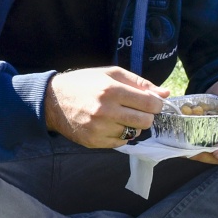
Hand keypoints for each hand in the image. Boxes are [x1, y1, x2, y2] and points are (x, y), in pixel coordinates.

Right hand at [43, 66, 169, 147]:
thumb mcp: (110, 74)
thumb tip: (165, 94)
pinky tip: (110, 124)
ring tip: (120, 116)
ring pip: (134, 133)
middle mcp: (105, 111)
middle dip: (146, 115)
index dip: (156, 104)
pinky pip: (121, 143)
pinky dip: (120, 134)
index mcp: (111, 90)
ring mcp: (99, 129)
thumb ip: (139, 83)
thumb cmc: (84, 83)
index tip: (153, 103)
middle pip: (145, 121)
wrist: (53, 101)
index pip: (149, 103)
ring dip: (132, 125)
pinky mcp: (94, 142)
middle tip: (136, 110)